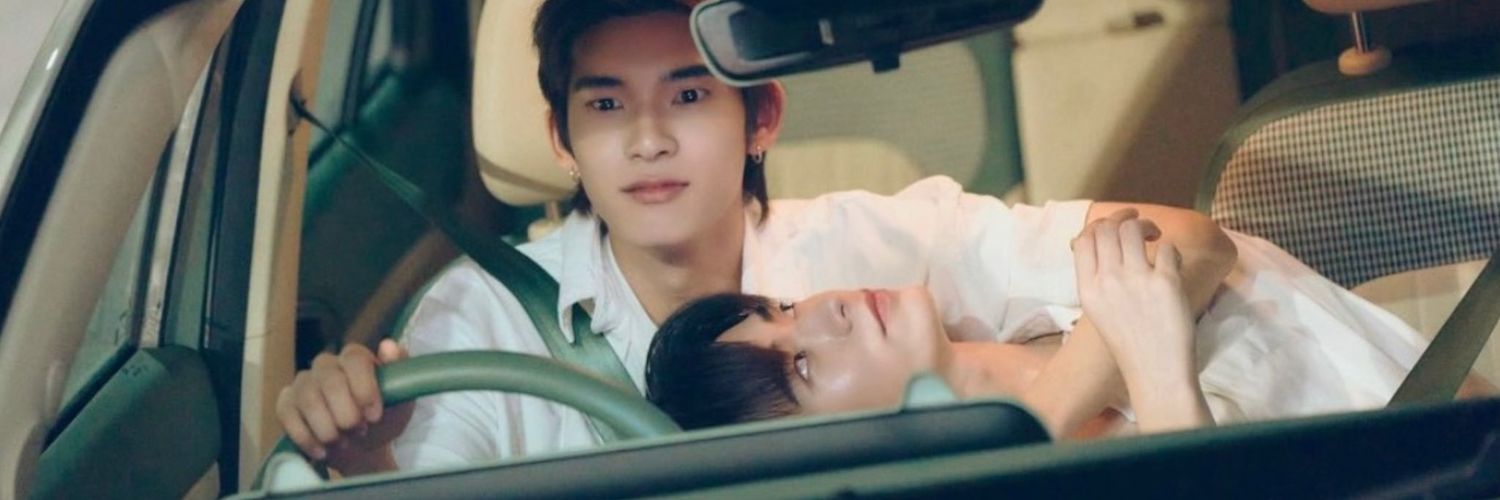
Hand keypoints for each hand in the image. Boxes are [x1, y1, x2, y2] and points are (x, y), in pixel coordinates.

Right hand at [275, 339, 412, 473]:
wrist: (364, 448)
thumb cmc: (383, 420)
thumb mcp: (402, 401)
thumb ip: (401, 373)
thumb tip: (389, 346)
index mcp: (356, 358)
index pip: (354, 358)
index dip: (364, 387)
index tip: (374, 416)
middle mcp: (327, 365)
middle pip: (330, 379)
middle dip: (346, 413)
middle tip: (359, 432)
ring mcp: (304, 383)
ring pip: (308, 398)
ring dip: (328, 428)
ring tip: (343, 442)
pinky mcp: (287, 403)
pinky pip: (287, 413)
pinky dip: (306, 437)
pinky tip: (322, 450)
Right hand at [1072, 208, 1191, 373]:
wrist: (1155, 371)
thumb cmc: (1128, 342)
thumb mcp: (1097, 310)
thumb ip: (1095, 278)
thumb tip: (1093, 241)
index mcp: (1088, 289)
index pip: (1084, 239)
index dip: (1099, 226)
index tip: (1114, 228)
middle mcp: (1108, 281)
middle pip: (1108, 227)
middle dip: (1124, 219)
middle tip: (1141, 229)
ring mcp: (1137, 280)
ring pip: (1133, 229)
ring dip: (1147, 226)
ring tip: (1156, 238)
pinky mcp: (1166, 283)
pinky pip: (1167, 248)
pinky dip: (1170, 251)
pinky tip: (1172, 265)